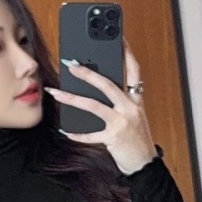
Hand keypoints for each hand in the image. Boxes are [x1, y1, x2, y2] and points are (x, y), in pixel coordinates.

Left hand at [44, 37, 157, 175]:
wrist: (145, 165)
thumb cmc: (137, 140)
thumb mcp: (133, 116)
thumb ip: (120, 101)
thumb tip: (97, 87)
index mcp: (136, 99)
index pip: (133, 70)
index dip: (126, 52)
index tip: (117, 36)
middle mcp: (130, 108)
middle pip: (108, 84)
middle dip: (88, 73)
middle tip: (70, 63)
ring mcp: (122, 123)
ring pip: (94, 106)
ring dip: (72, 98)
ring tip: (57, 92)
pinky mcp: (113, 139)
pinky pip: (91, 135)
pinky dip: (77, 133)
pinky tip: (65, 130)